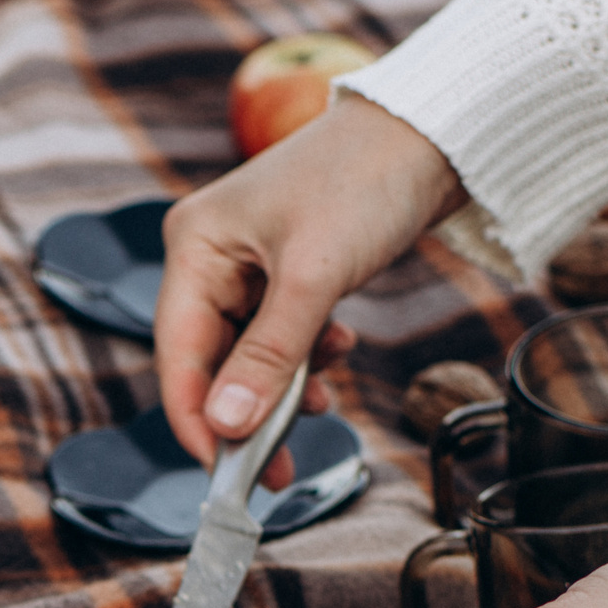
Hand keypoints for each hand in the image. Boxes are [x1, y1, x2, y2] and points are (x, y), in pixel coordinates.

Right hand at [155, 95, 464, 468]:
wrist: (430, 134)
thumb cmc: (365, 181)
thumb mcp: (313, 277)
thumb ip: (268, 356)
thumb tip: (227, 425)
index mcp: (195, 246)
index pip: (178, 354)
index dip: (197, 421)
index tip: (227, 474)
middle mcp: (210, 256)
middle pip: (209, 360)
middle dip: (247, 412)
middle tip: (277, 468)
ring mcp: (246, 264)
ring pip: (247, 355)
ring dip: (282, 387)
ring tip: (321, 401)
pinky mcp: (284, 271)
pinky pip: (278, 336)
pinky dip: (304, 357)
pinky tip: (336, 351)